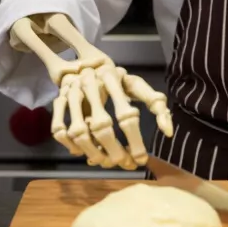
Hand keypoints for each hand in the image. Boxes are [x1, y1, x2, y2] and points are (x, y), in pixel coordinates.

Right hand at [10, 12, 172, 169]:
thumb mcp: (137, 86)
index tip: (141, 159)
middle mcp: (91, 83)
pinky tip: (85, 153)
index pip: (127, 116)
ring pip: (79, 131)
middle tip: (124, 164)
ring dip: (92, 153)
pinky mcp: (59, 100)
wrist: (86, 63)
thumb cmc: (117, 80)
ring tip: (106, 162)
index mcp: (114, 78)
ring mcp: (72, 92)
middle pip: (102, 127)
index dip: (135, 141)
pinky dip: (71, 146)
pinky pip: (60, 130)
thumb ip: (155, 104)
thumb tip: (168, 132)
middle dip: (114, 152)